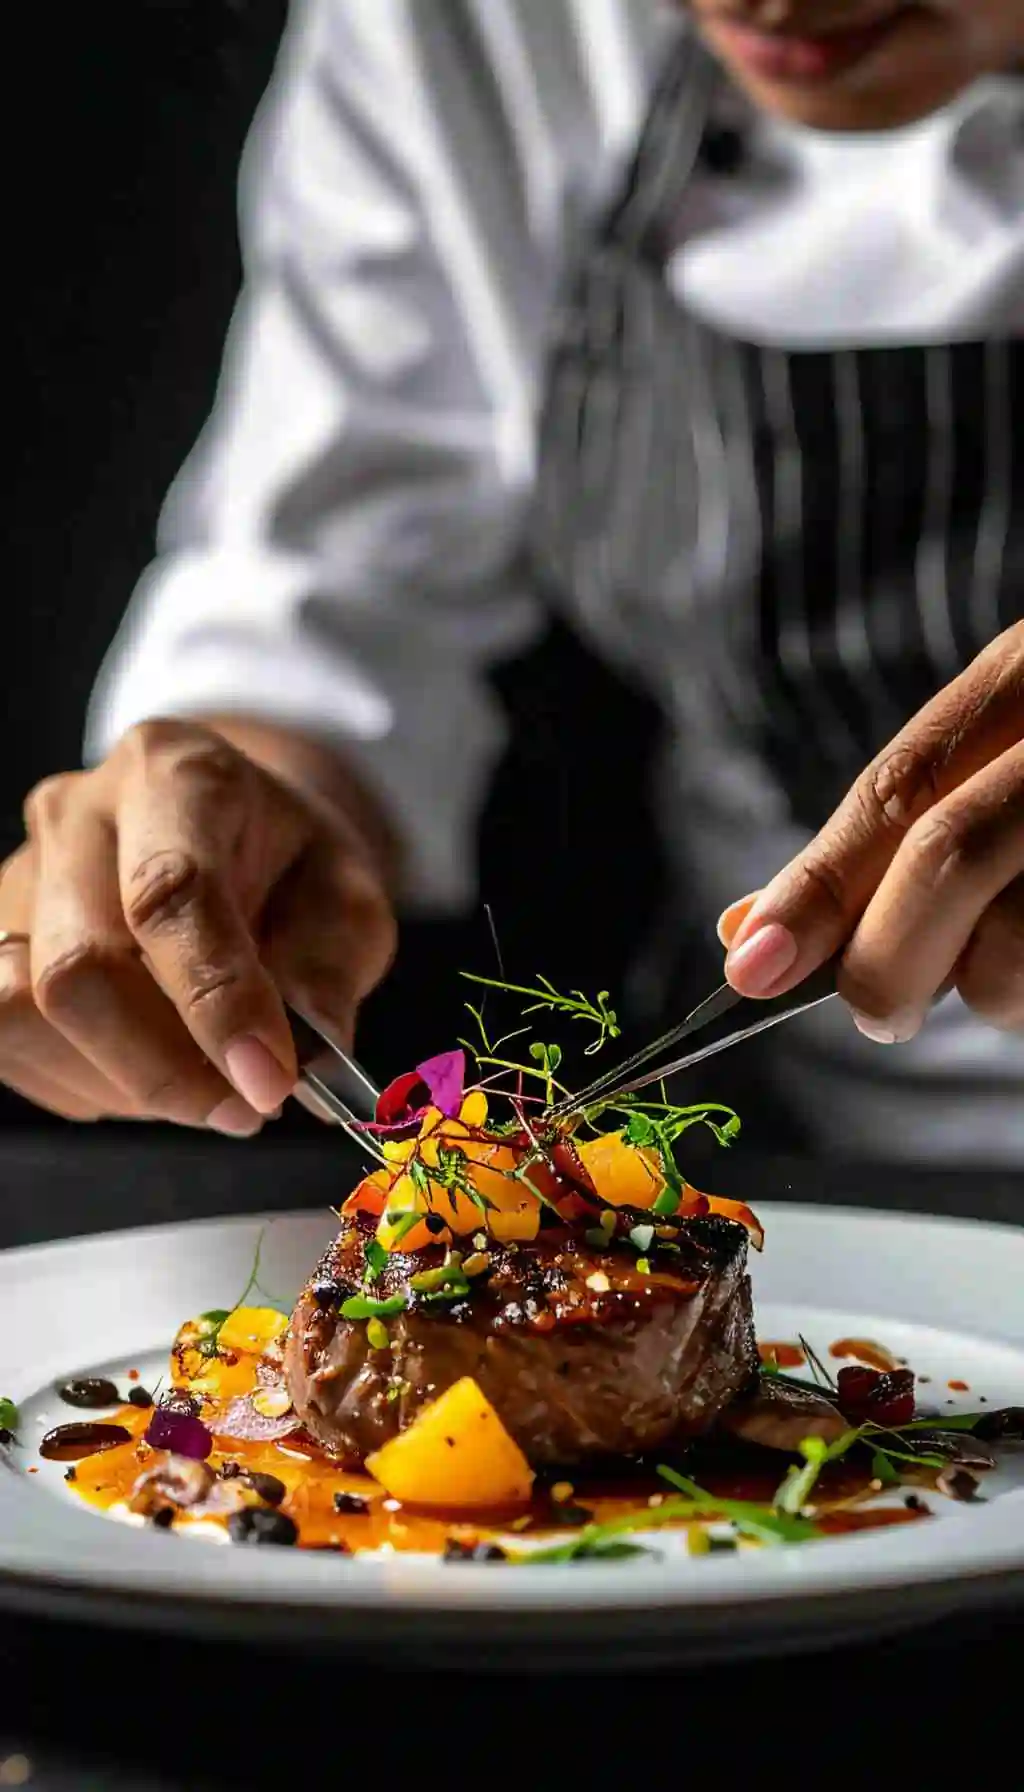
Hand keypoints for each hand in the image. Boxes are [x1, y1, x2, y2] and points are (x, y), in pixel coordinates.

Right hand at [0, 718, 395, 1127]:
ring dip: (122, 1081)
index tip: (266, 1082)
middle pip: (79, 964)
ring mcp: (20, 874)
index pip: (171, 893)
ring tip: (201, 1083)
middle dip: (163, 1067)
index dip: (216, 1001)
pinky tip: (148, 1067)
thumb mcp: (347, 896)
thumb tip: (298, 1065)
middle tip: (245, 1108)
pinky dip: (86, 1081)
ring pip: (27, 1012)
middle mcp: (79, 812)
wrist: (234, 832)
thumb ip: (328, 971)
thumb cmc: (289, 864)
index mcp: (176, 774)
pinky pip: (10, 1039)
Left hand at [718, 622, 1023, 1040]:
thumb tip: (748, 933)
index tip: (752, 970)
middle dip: (889, 959)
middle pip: (953, 854)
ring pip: (1022, 945)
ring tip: (1014, 961)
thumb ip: (884, 835)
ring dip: (994, 991)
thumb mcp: (992, 755)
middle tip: (878, 1013)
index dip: (819, 887)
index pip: (900, 786)